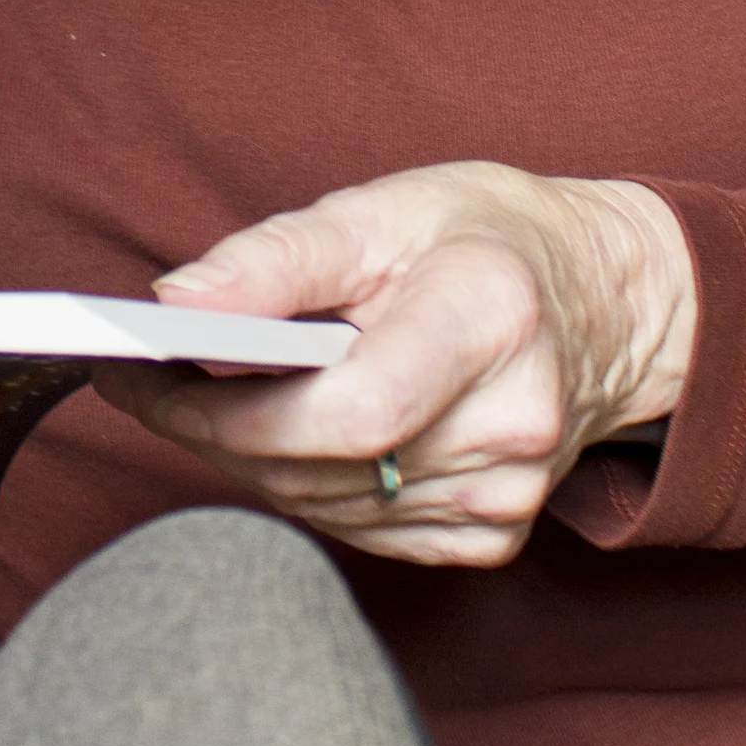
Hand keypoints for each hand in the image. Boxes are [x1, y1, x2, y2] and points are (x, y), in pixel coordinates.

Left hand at [97, 162, 694, 569]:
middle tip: (145, 380)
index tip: (151, 374)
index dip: (233, 408)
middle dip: (214, 429)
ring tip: (203, 397)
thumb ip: (275, 257)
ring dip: (249, 459)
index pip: (349, 409)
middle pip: (323, 465)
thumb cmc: (480, 239)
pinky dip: (304, 485)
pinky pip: (358, 531)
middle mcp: (513, 422)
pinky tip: (291, 434)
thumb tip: (175, 304)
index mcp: (490, 319)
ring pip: (325, 506)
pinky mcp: (492, 536)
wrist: (599, 302)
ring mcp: (508, 494)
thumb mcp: (381, 209)